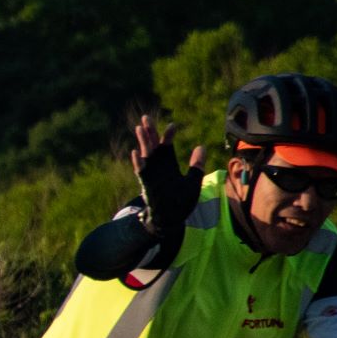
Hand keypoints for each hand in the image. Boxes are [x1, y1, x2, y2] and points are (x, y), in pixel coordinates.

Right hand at [130, 114, 206, 237]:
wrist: (170, 220)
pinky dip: (138, 163)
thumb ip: (196, 165)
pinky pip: (141, 172)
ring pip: (146, 156)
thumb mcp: (192, 182)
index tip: (172, 125)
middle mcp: (158, 168)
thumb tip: (201, 146)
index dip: (168, 136)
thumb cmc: (181, 202)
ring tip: (139, 128)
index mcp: (168, 165)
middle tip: (146, 118)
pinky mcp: (147, 185)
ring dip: (143, 142)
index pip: (167, 147)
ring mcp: (152, 175)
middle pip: (153, 147)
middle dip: (150, 133)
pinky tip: (135, 152)